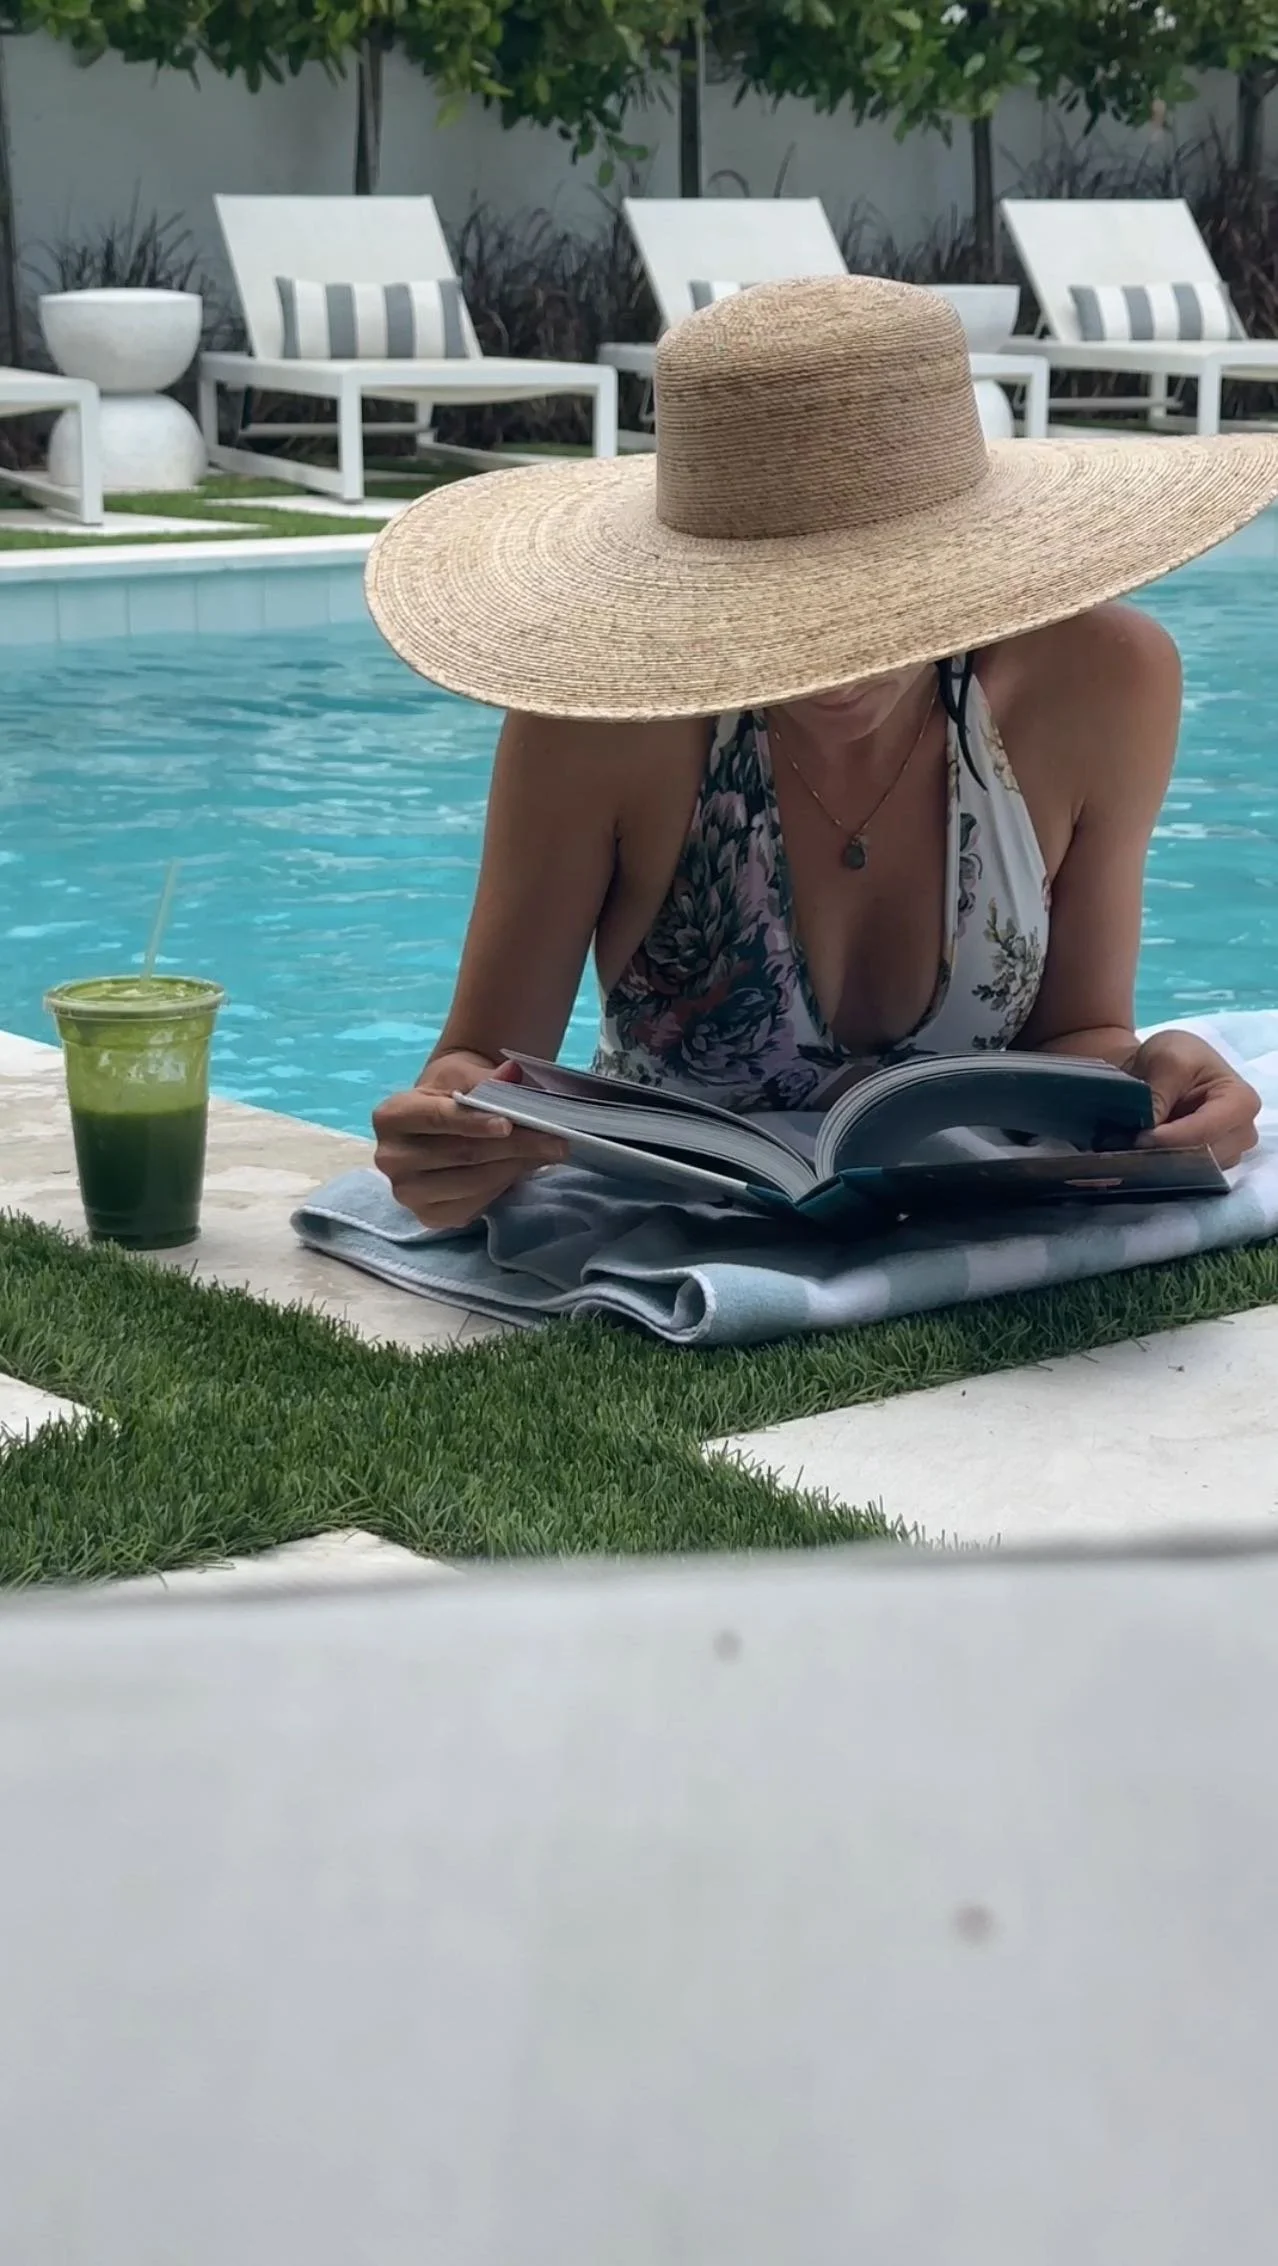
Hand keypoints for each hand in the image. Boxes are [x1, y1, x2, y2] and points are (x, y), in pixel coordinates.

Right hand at [372, 1055, 568, 1229]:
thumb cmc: (452, 1091)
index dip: (473, 1122)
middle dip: (514, 1145)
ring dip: (516, 1166)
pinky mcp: (429, 1216)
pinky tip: (525, 1168)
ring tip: (550, 1151)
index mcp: (391, 1117)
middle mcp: (390, 1159)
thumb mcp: (466, 1075)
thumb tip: (512, 1073)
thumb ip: (487, 1079)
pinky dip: (505, 1185)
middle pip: (461, 1154)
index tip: (509, 1124)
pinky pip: (475, 1203)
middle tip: (556, 1138)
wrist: (445, 1117)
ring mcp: (408, 1193)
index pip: (437, 1118)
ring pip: (473, 1181)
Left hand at [1132, 1030, 1261, 1168]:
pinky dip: (1164, 1167)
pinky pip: (1187, 1175)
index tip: (1139, 1137)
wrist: (1158, 1068)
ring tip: (1136, 1148)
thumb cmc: (1172, 1056)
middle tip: (1132, 1146)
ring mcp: (1227, 1151)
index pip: (1206, 1131)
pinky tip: (1144, 1155)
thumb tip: (1148, 1131)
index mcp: (1241, 1101)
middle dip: (1166, 1153)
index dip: (1171, 1138)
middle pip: (1204, 1157)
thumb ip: (1160, 1094)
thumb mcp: (1167, 1059)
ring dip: (1163, 1162)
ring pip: (1195, 1171)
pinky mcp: (1209, 1163)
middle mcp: (1242, 1132)